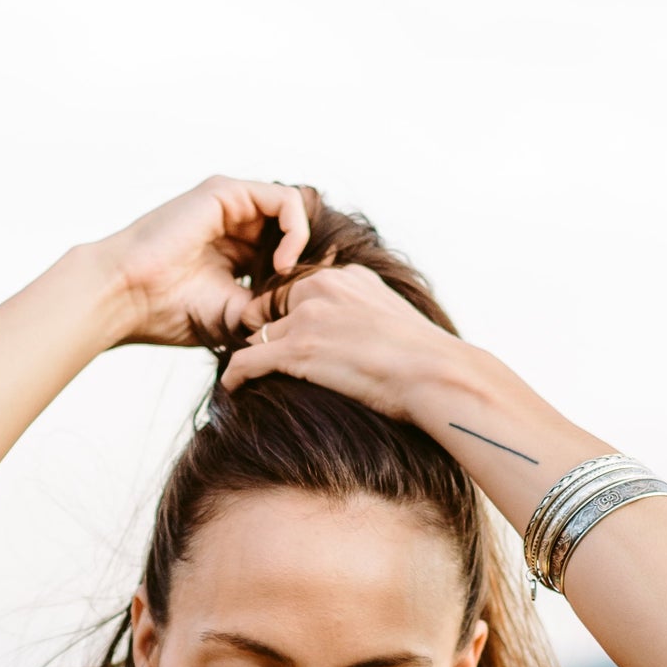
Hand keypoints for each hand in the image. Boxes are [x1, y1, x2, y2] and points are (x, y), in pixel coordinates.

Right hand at [94, 178, 309, 348]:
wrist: (127, 297)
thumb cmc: (170, 312)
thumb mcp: (236, 314)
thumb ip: (270, 304)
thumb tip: (311, 309)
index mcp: (234, 251)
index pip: (287, 251)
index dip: (307, 273)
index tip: (316, 302)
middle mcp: (234, 224)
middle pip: (294, 230)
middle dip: (311, 260)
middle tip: (313, 290)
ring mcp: (230, 205)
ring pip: (294, 212)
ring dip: (303, 247)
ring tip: (288, 278)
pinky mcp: (225, 192)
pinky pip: (285, 200)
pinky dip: (295, 230)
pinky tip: (283, 263)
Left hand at [220, 264, 456, 420]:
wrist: (435, 373)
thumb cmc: (424, 359)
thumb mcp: (394, 317)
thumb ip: (367, 312)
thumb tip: (356, 335)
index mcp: (347, 277)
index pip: (299, 289)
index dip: (287, 316)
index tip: (282, 336)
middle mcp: (324, 288)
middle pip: (273, 309)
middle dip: (265, 333)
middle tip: (258, 359)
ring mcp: (308, 318)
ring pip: (260, 336)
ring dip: (253, 356)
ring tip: (245, 379)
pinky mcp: (297, 350)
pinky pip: (246, 361)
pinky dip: (235, 376)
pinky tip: (231, 390)